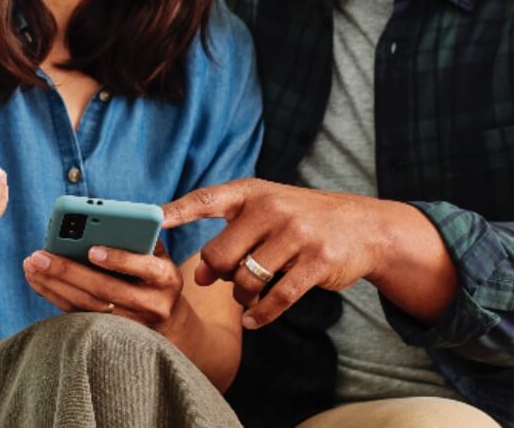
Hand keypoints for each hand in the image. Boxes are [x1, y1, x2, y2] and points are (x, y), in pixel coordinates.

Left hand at [21, 241, 187, 335]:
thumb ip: (137, 237)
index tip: (92, 250)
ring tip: (31, 266)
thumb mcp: (157, 254)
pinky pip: (79, 316)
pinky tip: (38, 281)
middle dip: (69, 271)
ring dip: (55, 285)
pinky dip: (55, 297)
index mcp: (166, 278)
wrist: (168, 319)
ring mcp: (131, 324)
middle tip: (39, 256)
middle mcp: (151, 304)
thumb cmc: (154, 273)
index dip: (119, 260)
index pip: (143, 268)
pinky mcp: (110, 334)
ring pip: (88, 306)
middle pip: (105, 290)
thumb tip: (101, 221)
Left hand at [163, 179, 402, 328]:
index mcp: (253, 192)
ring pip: (246, 280)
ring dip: (241, 296)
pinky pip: (277, 298)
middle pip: (220, 254)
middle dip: (216, 274)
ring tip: (245, 296)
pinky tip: (252, 319)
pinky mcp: (317, 263)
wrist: (363, 226)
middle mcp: (273, 209)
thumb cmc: (301, 220)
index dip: (176, 211)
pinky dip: (259, 315)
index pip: (205, 199)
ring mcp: (297, 236)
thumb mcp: (266, 212)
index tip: (150, 220)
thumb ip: (230, 236)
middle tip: (225, 279)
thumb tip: (198, 275)